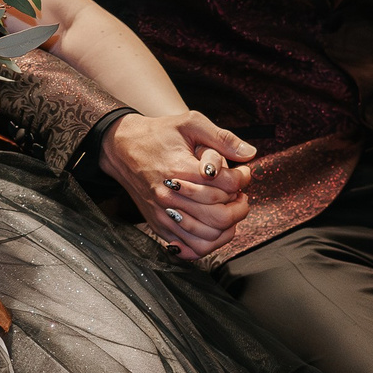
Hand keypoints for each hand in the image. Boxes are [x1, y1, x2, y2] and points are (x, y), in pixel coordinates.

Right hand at [98, 111, 256, 259]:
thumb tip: (250, 153)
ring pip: (209, 237)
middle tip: (241, 195)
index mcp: (181, 170)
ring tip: (228, 209)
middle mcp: (171, 196)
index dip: (243, 179)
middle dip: (240, 206)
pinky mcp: (159, 226)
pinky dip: (209, 243)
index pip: (226, 185)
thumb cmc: (158, 134)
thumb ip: (222, 138)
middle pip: (220, 216)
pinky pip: (191, 249)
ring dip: (228, 226)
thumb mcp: (190, 123)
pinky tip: (214, 227)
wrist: (122, 148)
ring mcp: (164, 214)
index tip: (243, 173)